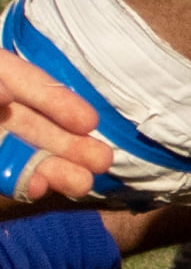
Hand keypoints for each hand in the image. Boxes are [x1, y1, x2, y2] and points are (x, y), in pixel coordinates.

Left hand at [0, 51, 112, 199]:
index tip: (89, 122)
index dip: (57, 100)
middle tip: (103, 160)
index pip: (23, 80)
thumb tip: (6, 94)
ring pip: (24, 152)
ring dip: (55, 168)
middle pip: (32, 122)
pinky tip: (40, 188)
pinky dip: (23, 183)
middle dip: (69, 143)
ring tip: (83, 184)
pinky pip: (6, 176)